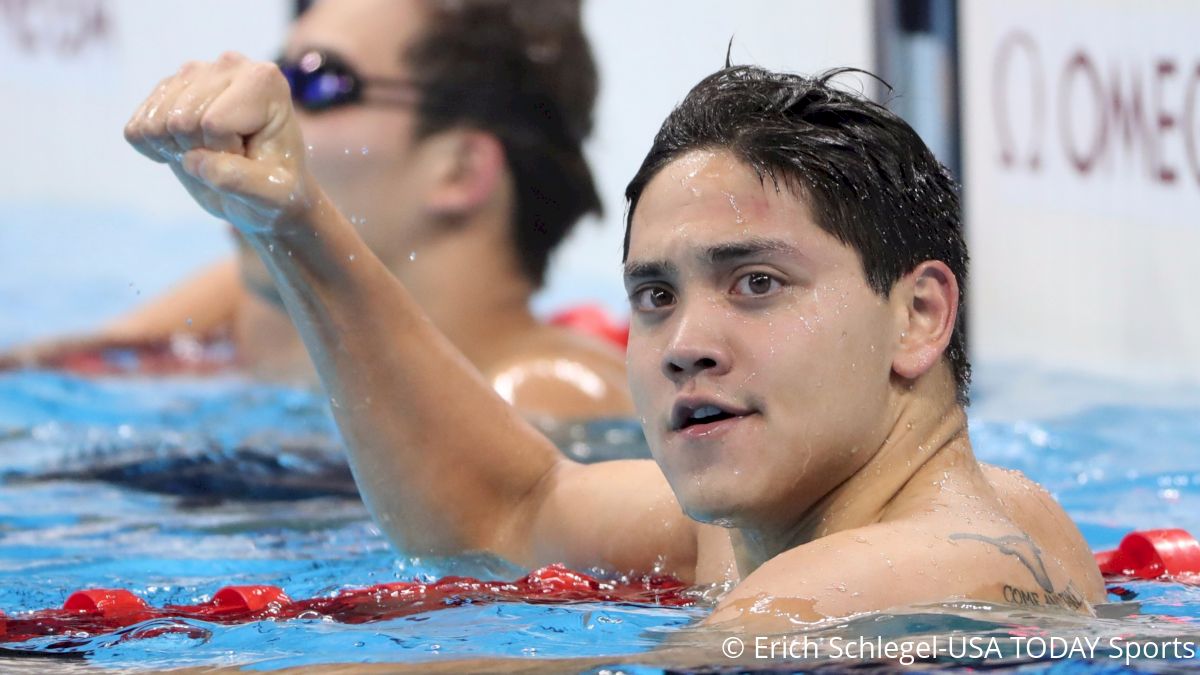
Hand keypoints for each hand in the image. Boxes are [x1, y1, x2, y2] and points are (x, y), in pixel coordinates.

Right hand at [124, 52, 311, 235]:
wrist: (264, 189)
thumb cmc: (278, 190)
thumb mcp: (274, 197)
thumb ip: (242, 180)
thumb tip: (194, 161)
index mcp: (264, 81)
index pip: (214, 123)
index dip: (226, 152)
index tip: (251, 156)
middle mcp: (228, 64)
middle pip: (181, 120)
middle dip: (201, 151)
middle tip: (231, 156)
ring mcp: (193, 72)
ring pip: (154, 124)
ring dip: (178, 151)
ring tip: (212, 152)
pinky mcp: (167, 88)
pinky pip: (136, 129)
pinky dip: (156, 150)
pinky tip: (188, 149)